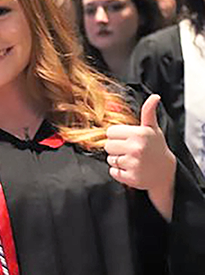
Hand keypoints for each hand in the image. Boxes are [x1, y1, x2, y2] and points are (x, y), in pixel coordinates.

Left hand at [105, 94, 175, 219]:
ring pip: (109, 159)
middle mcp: (136, 148)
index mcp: (139, 134)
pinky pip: (113, 172)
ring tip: (132, 160)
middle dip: (116, 147)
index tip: (127, 139)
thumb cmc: (156, 148)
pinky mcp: (130, 178)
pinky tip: (131, 169)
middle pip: (107, 146)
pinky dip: (119, 172)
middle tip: (130, 150)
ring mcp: (133, 164)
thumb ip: (148, 112)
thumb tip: (154, 96)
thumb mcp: (153, 129)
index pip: (110, 132)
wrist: (166, 173)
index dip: (117, 136)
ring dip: (117, 160)